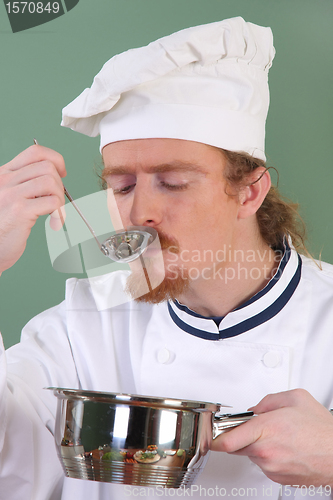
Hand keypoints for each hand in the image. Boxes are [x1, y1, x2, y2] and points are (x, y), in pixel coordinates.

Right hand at [0, 144, 65, 273]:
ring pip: (51, 181)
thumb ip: (25, 184)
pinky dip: (59, 213)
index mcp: (4, 174)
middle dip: (60, 183)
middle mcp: (5, 180)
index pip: (35, 152)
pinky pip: (52, 202)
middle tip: (56, 201)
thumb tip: (55, 177)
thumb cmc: (2, 227)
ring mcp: (11, 194)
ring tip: (55, 212)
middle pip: (47, 166)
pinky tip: (54, 222)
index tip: (61, 174)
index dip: (55, 160)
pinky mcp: (19, 211)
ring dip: (60, 198)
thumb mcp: (8, 198)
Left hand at [211, 389, 332, 486]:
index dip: (214, 436)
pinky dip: (268, 456)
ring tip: (278, 436)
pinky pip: (263, 464)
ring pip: (250, 454)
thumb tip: (254, 409)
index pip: (227, 439)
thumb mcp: (295, 398)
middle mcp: (265, 451)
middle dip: (239, 435)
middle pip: (236, 445)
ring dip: (256, 445)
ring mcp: (271, 467)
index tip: (208, 434)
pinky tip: (284, 448)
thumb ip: (268, 400)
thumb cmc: (322, 430)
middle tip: (253, 427)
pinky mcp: (277, 478)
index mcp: (266, 428)